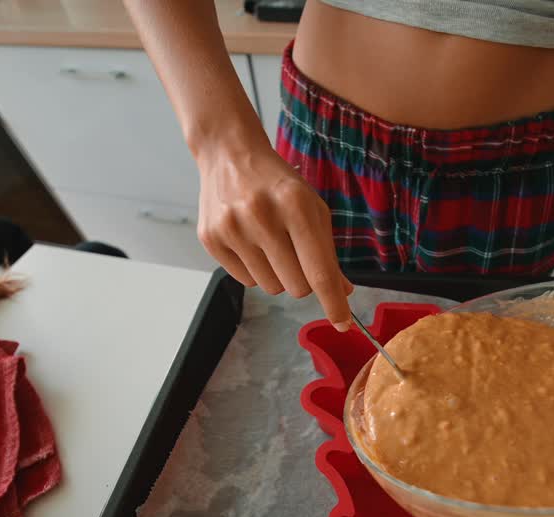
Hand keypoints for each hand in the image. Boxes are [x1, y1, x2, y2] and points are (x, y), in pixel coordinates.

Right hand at [196, 137, 352, 329]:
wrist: (229, 155)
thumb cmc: (276, 183)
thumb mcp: (312, 207)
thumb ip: (327, 251)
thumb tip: (342, 291)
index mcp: (295, 204)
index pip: (318, 270)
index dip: (333, 302)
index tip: (343, 323)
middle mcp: (261, 216)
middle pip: (296, 287)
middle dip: (304, 280)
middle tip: (298, 256)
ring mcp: (232, 227)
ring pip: (271, 288)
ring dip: (278, 276)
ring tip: (271, 244)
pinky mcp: (211, 238)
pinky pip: (246, 281)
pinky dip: (255, 271)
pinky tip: (251, 243)